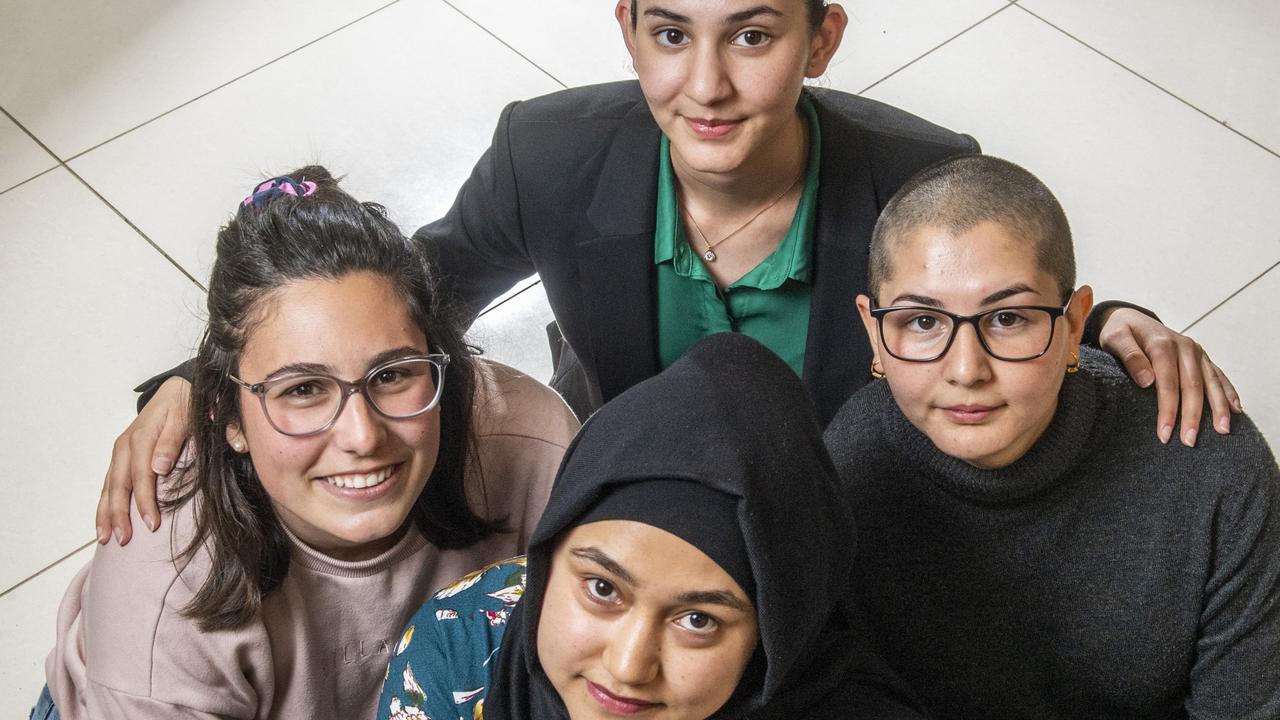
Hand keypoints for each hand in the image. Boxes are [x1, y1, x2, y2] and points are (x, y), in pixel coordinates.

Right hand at [96, 376, 191, 544]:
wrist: (175, 391)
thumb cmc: (186, 406)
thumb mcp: (187, 417)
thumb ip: (174, 441)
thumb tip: (160, 467)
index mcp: (143, 435)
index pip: (141, 474)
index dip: (144, 499)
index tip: (152, 523)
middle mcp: (125, 445)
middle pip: (119, 483)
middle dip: (120, 514)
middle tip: (125, 539)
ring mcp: (119, 451)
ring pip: (109, 486)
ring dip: (106, 513)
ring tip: (106, 538)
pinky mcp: (118, 457)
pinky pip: (108, 484)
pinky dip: (103, 504)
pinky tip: (103, 524)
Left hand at [1098, 308, 1241, 445]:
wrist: (1130, 317)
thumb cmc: (1119, 332)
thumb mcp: (1114, 338)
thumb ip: (1129, 356)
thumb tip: (1147, 381)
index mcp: (1162, 344)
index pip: (1168, 382)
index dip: (1168, 409)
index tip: (1165, 433)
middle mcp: (1184, 346)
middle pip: (1192, 386)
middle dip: (1193, 415)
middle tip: (1190, 441)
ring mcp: (1196, 351)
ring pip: (1210, 382)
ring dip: (1217, 407)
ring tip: (1222, 431)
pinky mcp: (1201, 356)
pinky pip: (1218, 375)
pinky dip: (1228, 391)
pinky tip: (1235, 409)